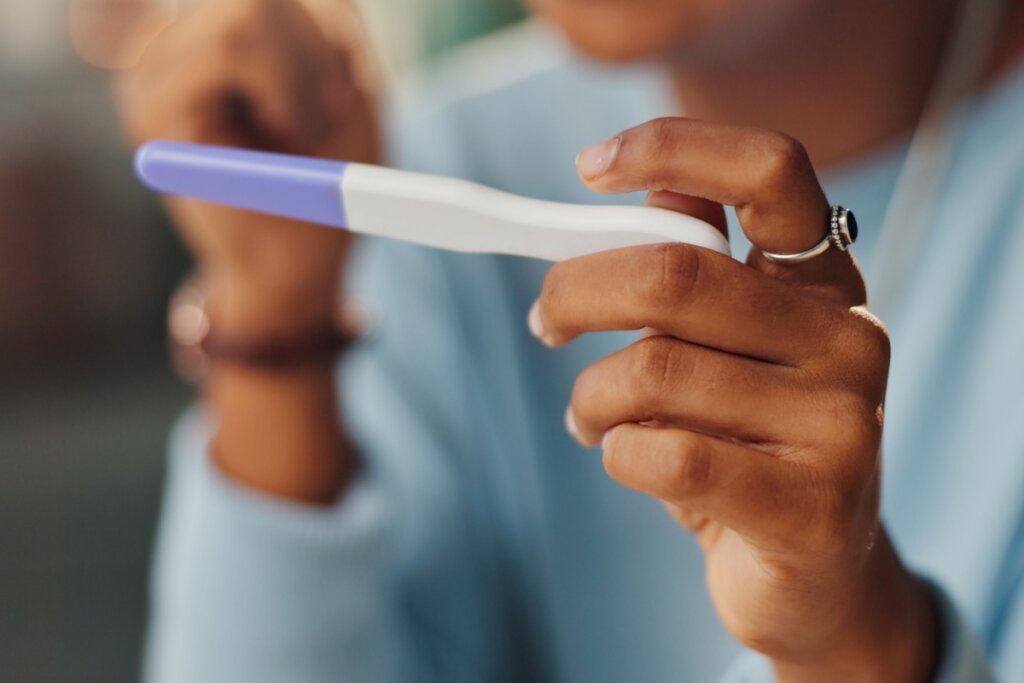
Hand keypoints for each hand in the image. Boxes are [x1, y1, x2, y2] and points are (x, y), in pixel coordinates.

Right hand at [117, 0, 379, 336]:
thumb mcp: (352, 93)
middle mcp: (189, 39)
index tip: (344, 93)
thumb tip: (325, 2)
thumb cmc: (329, 182)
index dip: (328, 33)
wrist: (296, 263)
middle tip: (329, 114)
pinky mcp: (151, 106)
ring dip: (300, 76)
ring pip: (242, 13)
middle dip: (316, 51)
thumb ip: (331, 30)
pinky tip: (280, 132)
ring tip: (305, 131)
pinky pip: (221, 52)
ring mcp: (162, 67)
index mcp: (230, 30)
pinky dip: (277, 89)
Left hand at [531, 119, 936, 680]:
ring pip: (652, 372)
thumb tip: (650, 186)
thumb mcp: (726, 345)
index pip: (769, 172)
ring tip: (590, 418)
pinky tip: (626, 460)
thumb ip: (694, 266)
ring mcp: (840, 424)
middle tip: (545, 322)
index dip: (673, 148)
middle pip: (676, 272)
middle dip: (575, 293)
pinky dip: (617, 453)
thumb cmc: (746, 442)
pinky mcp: (811, 507)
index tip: (589, 167)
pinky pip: (663, 454)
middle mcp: (847, 338)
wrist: (814, 572)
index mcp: (824, 281)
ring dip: (590, 398)